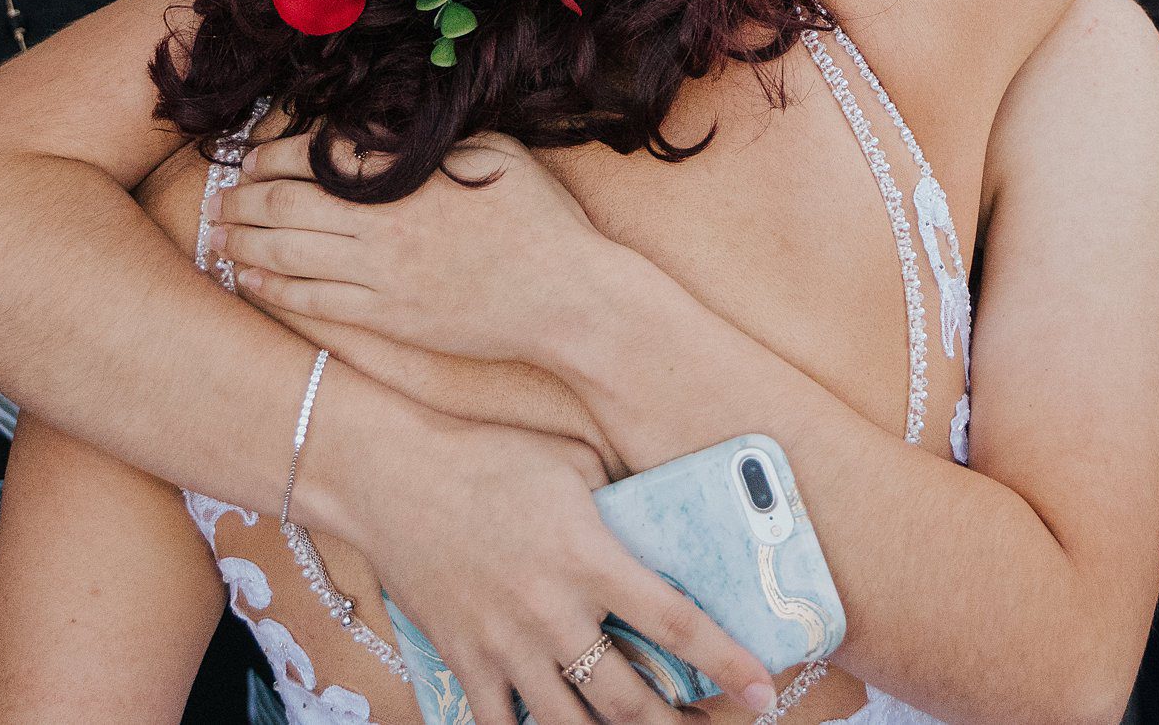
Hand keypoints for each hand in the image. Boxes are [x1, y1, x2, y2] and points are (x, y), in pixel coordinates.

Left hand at [213, 132, 616, 365]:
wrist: (569, 301)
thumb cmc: (541, 222)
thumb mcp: (497, 153)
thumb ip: (434, 139)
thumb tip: (384, 123)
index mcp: (409, 176)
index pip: (319, 156)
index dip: (274, 154)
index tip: (252, 155)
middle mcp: (385, 223)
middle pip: (289, 203)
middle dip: (244, 196)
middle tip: (221, 194)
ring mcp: (383, 275)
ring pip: (290, 251)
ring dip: (245, 238)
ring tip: (219, 232)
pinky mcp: (388, 318)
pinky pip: (313, 301)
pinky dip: (273, 286)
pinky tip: (249, 276)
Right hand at [342, 413, 779, 724]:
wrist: (392, 476)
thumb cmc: (487, 458)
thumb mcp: (571, 462)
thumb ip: (620, 499)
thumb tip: (664, 520)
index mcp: (589, 558)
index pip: (676, 623)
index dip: (728, 663)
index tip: (766, 690)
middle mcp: (553, 612)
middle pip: (630, 700)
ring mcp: (505, 644)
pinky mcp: (464, 660)